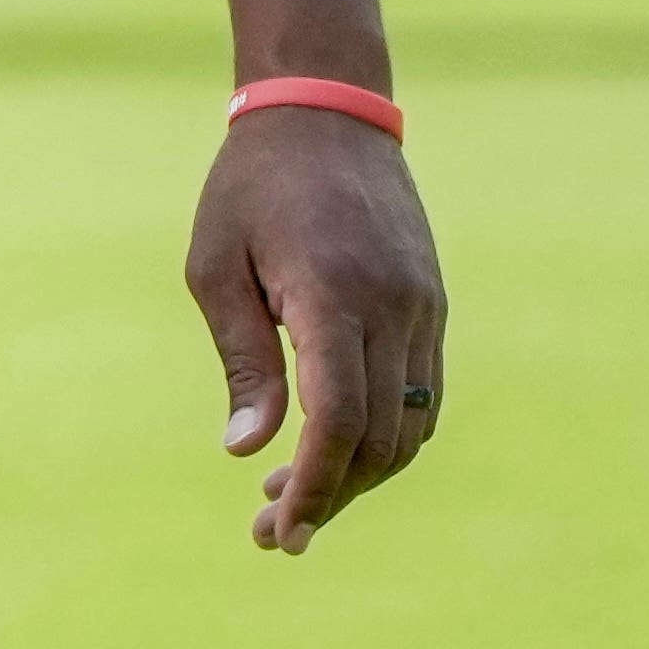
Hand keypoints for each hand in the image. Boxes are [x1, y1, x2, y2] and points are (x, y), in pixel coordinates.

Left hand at [187, 105, 445, 554]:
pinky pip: (423, 395)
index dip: (314, 484)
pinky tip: (337, 452)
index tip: (279, 530)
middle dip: (331, 496)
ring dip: (360, 475)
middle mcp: (394, 310)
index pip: (339, 421)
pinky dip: (388, 437)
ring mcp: (424, 310)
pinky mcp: (432, 307)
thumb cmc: (249, 188)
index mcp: (333, 297)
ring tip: (292, 500)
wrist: (324, 114)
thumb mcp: (216, 266)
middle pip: (381, 439)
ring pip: (411, 427)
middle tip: (273, 534)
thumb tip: (246, 449)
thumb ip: (242, 359)